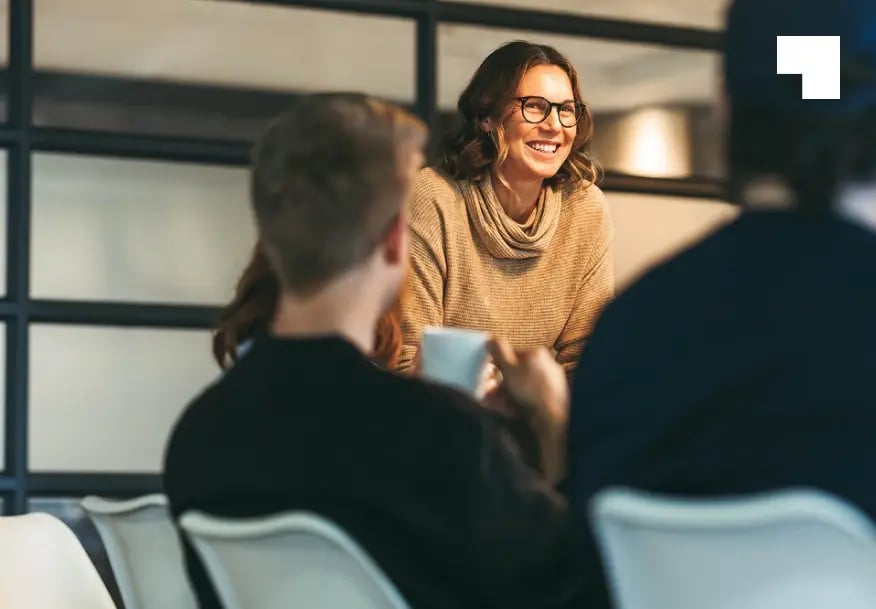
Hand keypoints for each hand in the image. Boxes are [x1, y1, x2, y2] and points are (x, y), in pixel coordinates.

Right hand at [488, 339, 568, 484]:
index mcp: (536, 353)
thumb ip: (498, 351)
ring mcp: (550, 383)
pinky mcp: (551, 399)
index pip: (511, 355)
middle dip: (499, 385)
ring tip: (497, 406)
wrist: (553, 416)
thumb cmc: (531, 389)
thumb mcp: (509, 366)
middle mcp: (546, 365)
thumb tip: (491, 339)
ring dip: (506, 397)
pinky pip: (529, 399)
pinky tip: (510, 412)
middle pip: (515, 373)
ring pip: (521, 388)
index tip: (488, 378)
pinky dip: (518, 404)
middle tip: (490, 395)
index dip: (496, 367)